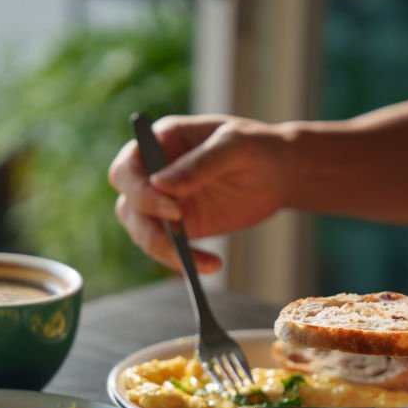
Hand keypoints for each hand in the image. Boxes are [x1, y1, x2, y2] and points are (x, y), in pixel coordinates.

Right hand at [108, 114, 292, 272]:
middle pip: (128, 203)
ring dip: (165, 250)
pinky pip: (167, 249)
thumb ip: (199, 164)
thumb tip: (160, 185)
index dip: (139, 191)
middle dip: (147, 224)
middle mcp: (154, 173)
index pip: (126, 169)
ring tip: (204, 261)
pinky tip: (211, 265)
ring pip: (142, 231)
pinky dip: (183, 261)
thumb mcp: (234, 146)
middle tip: (182, 236)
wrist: (281, 174)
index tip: (173, 208)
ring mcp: (164, 202)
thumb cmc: (258, 147)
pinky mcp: (181, 227)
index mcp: (160, 142)